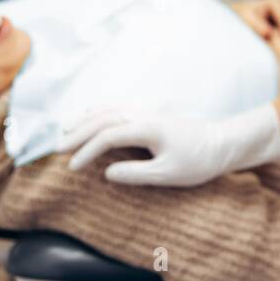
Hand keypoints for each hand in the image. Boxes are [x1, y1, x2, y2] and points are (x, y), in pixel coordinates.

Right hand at [60, 103, 279, 186]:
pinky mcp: (150, 112)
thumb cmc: (198, 161)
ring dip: (85, 119)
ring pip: (108, 108)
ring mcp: (147, 110)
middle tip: (57, 150)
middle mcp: (144, 113)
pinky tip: (90, 117)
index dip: (86, 151)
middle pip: (102, 118)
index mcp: (147, 127)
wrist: (222, 143)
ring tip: (65, 131)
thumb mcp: (168, 174)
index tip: (71, 168)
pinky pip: (118, 106)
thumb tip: (106, 172)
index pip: (107, 135)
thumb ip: (136, 173)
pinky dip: (99, 111)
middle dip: (78, 133)